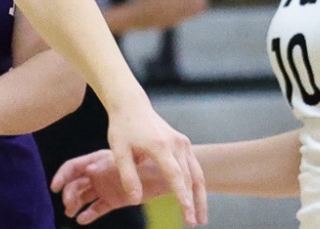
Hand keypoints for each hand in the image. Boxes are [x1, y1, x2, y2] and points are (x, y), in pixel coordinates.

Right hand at [52, 150, 159, 225]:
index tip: (54, 188)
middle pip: (75, 184)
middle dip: (68, 194)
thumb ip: (109, 166)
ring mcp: (104, 187)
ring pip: (83, 197)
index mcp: (98, 160)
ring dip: (74, 204)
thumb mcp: (127, 161)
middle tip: (68, 206)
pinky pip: (97, 208)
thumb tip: (89, 168)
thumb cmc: (148, 162)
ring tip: (71, 213)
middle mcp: (98, 174)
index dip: (62, 177)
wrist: (166, 173)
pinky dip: (88, 214)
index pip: (73, 168)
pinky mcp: (113, 200)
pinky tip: (81, 220)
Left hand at [104, 104, 205, 225]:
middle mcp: (176, 143)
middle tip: (193, 223)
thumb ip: (127, 175)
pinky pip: (194, 167)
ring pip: (196, 174)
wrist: (131, 104)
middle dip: (193, 202)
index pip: (175, 174)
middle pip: (190, 177)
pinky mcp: (184, 143)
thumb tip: (134, 200)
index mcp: (160, 145)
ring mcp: (183, 142)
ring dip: (200, 196)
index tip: (187, 211)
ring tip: (201, 218)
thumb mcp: (118, 151)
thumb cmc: (122, 127)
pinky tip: (196, 200)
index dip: (181, 194)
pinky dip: (197, 185)